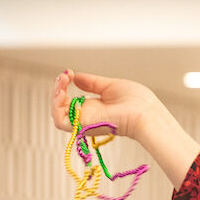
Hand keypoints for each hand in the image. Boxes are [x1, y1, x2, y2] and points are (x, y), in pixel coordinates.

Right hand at [51, 69, 199, 188]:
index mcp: (95, 107)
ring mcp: (86, 122)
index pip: (70, 100)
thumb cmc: (138, 102)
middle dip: (58, 87)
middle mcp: (89, 116)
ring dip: (54, 94)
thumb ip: (92, 83)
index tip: (70, 73)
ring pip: (57, 113)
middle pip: (61, 106)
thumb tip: (76, 77)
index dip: (65, 85)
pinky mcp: (85, 126)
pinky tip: (63, 90)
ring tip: (63, 81)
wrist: (146, 113)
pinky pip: (60, 121)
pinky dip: (56, 105)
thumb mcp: (110, 85)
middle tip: (65, 75)